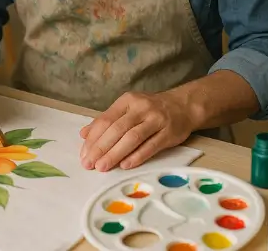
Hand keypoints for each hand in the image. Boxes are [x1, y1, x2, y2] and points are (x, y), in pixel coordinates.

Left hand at [78, 90, 195, 171]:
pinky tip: (125, 165)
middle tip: (89, 164)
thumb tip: (83, 134)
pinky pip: (150, 146)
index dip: (93, 138)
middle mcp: (141, 108)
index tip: (83, 154)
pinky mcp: (169, 133)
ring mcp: (156, 120)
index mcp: (127, 101)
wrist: (183, 106)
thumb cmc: (150, 110)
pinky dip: (137, 156)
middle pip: (117, 129)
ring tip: (102, 167)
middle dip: (101, 148)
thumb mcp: (127, 109)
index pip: (106, 120)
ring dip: (115, 154)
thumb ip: (106, 120)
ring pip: (132, 138)